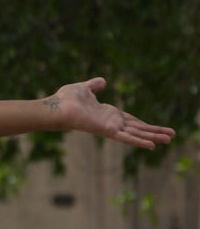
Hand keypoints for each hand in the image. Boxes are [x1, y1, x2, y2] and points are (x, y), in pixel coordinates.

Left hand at [48, 77, 174, 149]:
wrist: (56, 107)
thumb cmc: (65, 99)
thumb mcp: (84, 88)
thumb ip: (94, 85)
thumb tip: (103, 82)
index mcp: (108, 113)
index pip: (131, 120)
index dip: (144, 124)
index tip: (157, 128)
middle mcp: (111, 122)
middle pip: (138, 128)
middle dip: (154, 131)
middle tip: (171, 136)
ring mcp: (110, 127)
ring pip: (136, 133)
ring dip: (153, 136)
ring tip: (169, 140)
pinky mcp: (107, 131)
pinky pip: (126, 137)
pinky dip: (138, 141)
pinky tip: (152, 146)